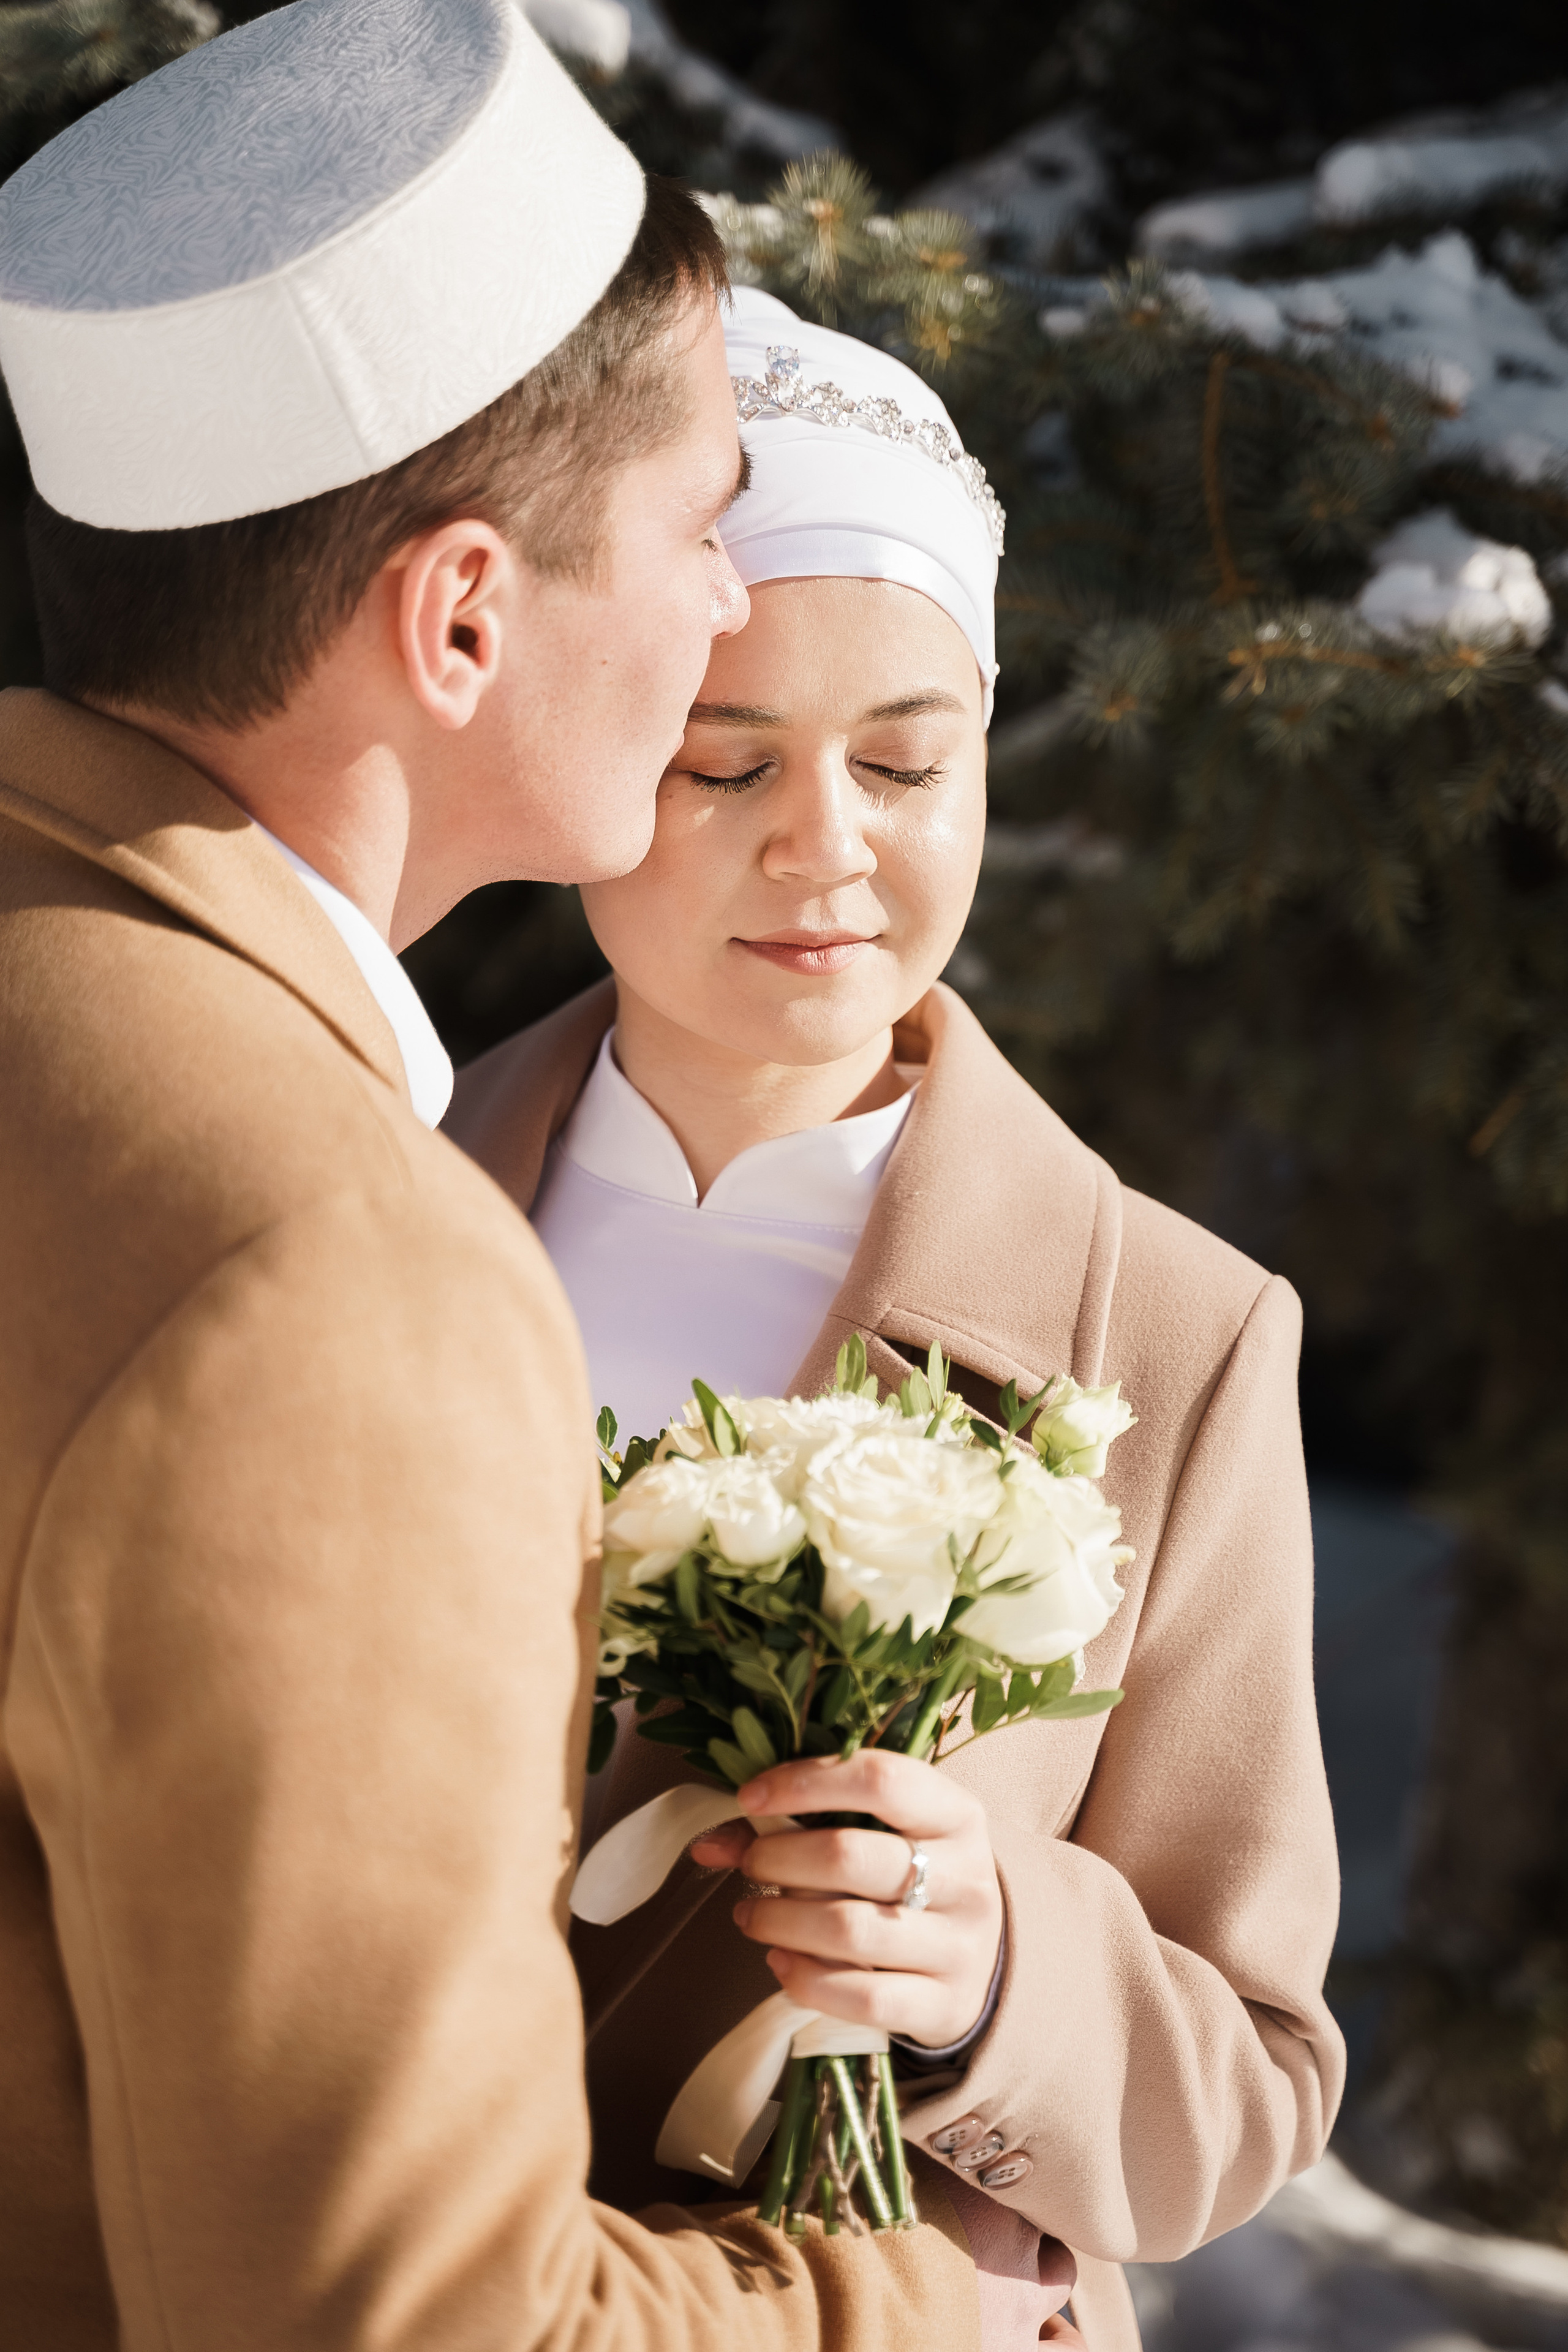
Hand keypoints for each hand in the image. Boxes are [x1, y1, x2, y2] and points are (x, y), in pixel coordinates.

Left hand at [687, 1749, 1002, 2049]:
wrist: (978, 1963)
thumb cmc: (912, 1881)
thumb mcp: (878, 1836)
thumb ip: (794, 1825)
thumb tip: (708, 1844)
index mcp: (956, 1814)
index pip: (880, 1780)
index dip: (806, 1783)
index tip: (749, 1796)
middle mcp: (967, 1877)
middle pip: (853, 1857)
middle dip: (780, 1858)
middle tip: (749, 1865)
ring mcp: (960, 1946)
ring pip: (850, 1929)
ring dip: (779, 1921)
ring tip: (749, 1917)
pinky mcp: (944, 2006)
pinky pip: (863, 1997)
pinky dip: (806, 1979)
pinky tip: (780, 1961)